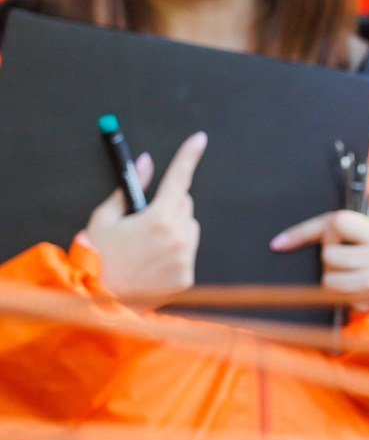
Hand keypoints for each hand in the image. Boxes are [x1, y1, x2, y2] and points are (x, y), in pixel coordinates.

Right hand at [84, 132, 206, 305]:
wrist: (98, 300)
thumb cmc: (97, 255)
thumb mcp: (105, 217)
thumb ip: (130, 187)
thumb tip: (145, 163)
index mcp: (158, 219)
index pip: (179, 179)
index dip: (189, 156)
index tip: (199, 139)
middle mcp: (178, 238)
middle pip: (184, 204)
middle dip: (168, 203)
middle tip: (144, 219)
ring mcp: (185, 259)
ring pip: (190, 228)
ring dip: (175, 227)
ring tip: (148, 244)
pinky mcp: (187, 277)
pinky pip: (188, 252)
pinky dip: (176, 251)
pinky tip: (153, 261)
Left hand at [269, 208, 368, 309]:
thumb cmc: (364, 251)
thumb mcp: (351, 231)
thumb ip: (316, 230)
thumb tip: (276, 244)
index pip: (337, 223)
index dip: (322, 234)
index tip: (313, 242)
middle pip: (329, 253)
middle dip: (330, 258)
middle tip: (346, 260)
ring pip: (329, 275)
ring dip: (331, 277)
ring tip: (348, 274)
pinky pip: (334, 292)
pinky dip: (337, 291)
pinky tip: (352, 288)